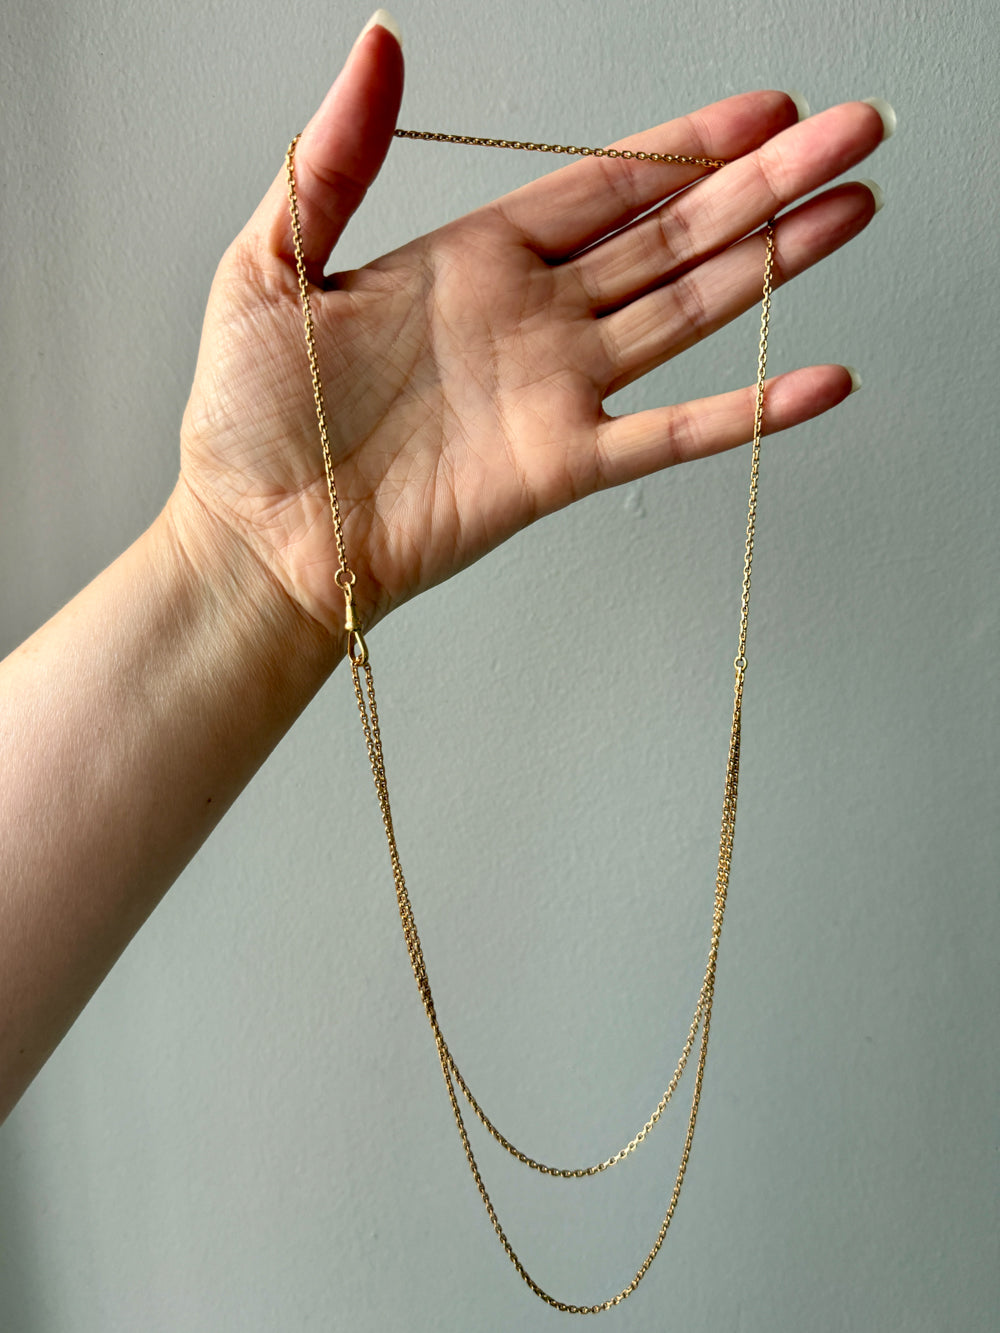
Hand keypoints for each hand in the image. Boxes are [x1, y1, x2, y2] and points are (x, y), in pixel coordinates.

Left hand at [176, 21, 885, 639]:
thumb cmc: (252, 415)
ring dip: (775, 262)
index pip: (606, 183)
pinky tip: (817, 380)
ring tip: (853, 210)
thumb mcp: (273, 261)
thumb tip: (382, 42)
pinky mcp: (562, 466)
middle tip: (853, 133)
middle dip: (765, 181)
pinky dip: (747, 410)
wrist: (259, 536)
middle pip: (673, 232)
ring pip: (690, 311)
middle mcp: (534, 317)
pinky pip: (671, 434)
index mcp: (476, 257)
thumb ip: (335, 158)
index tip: (765, 107)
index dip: (688, 141)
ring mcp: (556, 391)